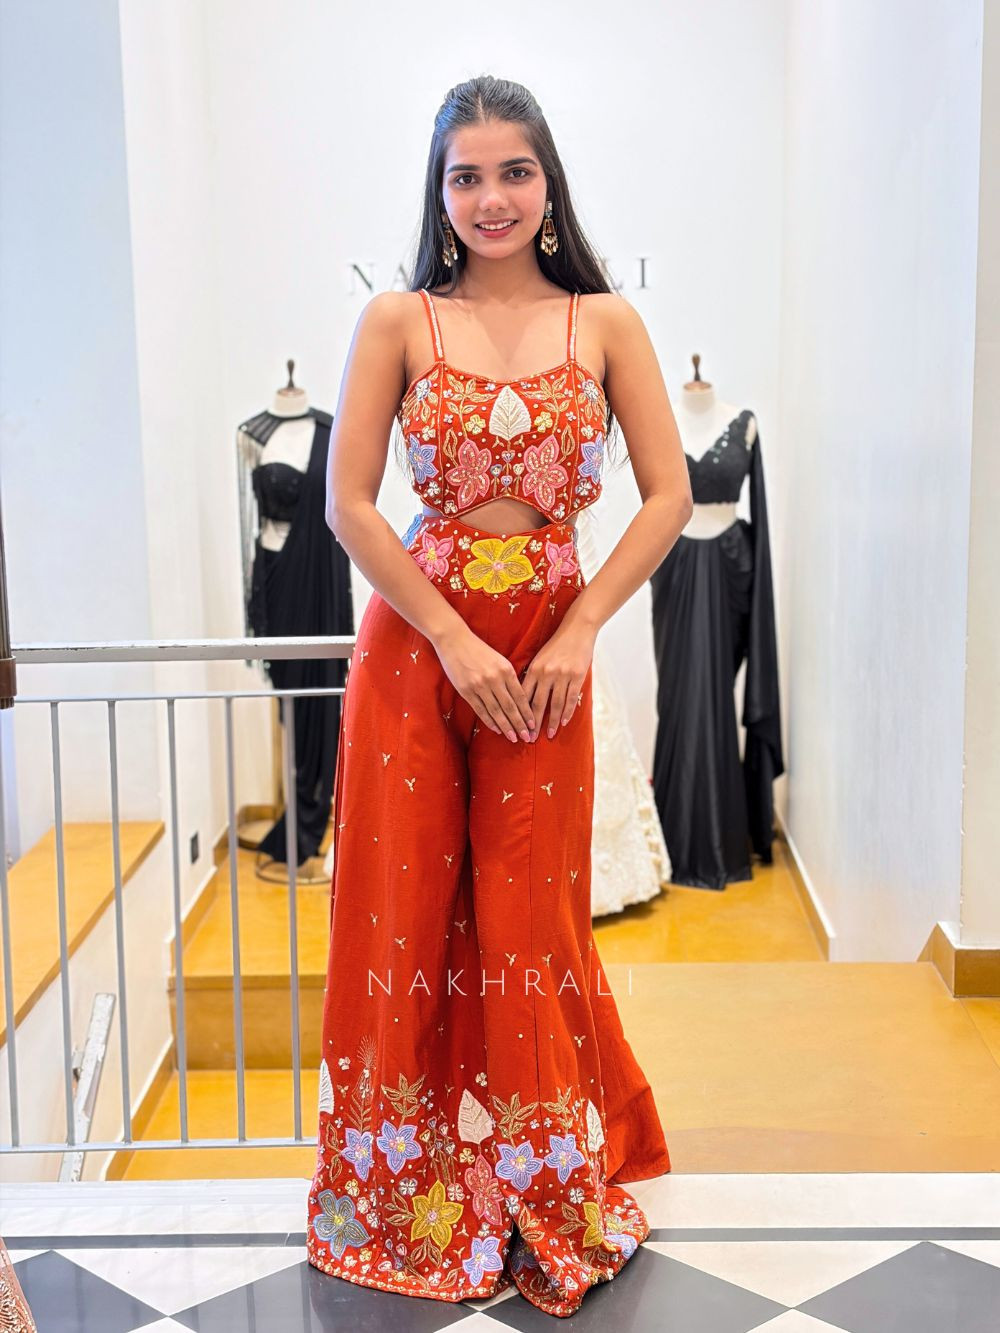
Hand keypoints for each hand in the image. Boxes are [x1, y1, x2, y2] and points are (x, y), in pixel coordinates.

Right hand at [432, 624, 535, 742]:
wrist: (455, 640)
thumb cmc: (479, 650)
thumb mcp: (499, 660)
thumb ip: (509, 677)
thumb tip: (520, 698)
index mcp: (506, 670)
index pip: (520, 696)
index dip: (527, 712)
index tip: (533, 725)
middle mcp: (494, 679)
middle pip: (510, 707)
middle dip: (520, 724)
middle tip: (527, 738)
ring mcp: (480, 686)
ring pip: (496, 711)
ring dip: (506, 726)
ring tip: (514, 738)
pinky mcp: (466, 690)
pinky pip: (480, 710)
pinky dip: (490, 721)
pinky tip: (497, 729)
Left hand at [521, 619, 595, 738]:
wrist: (577, 630)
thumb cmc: (556, 645)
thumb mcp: (539, 658)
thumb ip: (532, 675)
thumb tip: (522, 695)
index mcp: (534, 669)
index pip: (524, 696)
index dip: (520, 713)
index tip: (516, 726)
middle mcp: (546, 673)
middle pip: (537, 704)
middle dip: (532, 723)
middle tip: (529, 739)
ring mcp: (562, 675)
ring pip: (555, 704)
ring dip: (551, 722)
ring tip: (548, 734)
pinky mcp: (577, 676)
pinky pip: (571, 698)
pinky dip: (567, 712)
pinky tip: (563, 722)